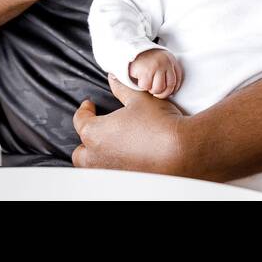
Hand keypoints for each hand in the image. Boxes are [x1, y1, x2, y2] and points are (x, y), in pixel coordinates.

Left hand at [71, 73, 192, 176]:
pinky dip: (114, 167)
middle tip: (98, 129)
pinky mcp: (125, 182)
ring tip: (109, 147)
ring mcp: (111, 172)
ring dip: (97, 157)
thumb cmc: (159, 123)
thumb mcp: (139, 99)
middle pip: (81, 151)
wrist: (182, 150)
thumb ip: (122, 88)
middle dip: (87, 140)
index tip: (89, 105)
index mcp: (96, 133)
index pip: (80, 121)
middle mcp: (98, 157)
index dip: (84, 110)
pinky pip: (111, 174)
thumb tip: (114, 79)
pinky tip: (125, 160)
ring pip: (93, 167)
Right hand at [128, 48, 183, 97]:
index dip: (173, 89)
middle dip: (162, 93)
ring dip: (151, 89)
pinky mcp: (145, 71)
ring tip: (148, 83)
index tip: (169, 92)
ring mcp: (156, 66)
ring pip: (158, 89)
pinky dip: (143, 85)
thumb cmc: (149, 58)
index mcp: (171, 60)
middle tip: (156, 91)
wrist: (134, 50)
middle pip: (169, 86)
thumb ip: (169, 72)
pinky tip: (141, 79)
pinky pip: (146, 86)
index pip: (177, 79)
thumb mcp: (163, 61)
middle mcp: (165, 62)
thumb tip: (172, 92)